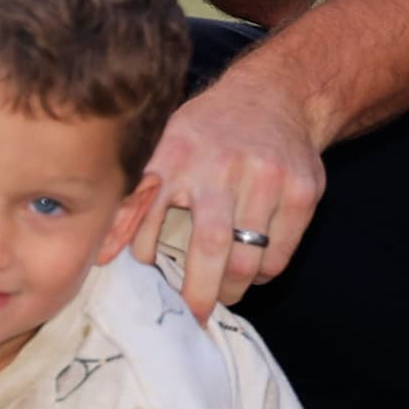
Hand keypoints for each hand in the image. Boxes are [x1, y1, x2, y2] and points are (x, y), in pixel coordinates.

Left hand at [108, 64, 328, 315]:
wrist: (277, 94)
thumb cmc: (210, 129)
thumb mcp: (167, 143)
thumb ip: (140, 195)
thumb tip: (105, 254)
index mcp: (179, 154)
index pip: (151, 217)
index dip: (146, 256)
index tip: (149, 283)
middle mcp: (224, 165)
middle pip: (211, 248)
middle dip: (201, 294)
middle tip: (195, 315)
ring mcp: (269, 178)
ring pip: (250, 259)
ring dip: (234, 287)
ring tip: (225, 290)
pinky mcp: (303, 191)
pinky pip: (279, 255)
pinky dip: (264, 272)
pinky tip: (253, 263)